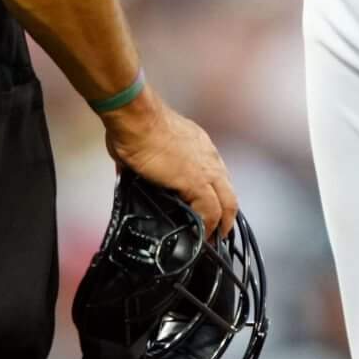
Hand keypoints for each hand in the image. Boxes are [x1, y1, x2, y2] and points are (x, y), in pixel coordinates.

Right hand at [102, 91, 237, 239]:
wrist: (136, 119)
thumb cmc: (135, 124)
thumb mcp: (145, 144)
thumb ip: (144, 160)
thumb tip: (130, 171)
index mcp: (199, 145)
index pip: (216, 174)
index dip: (215, 194)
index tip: (208, 208)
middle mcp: (209, 156)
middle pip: (228, 190)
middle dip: (226, 214)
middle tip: (218, 232)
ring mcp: (206, 169)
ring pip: (227, 203)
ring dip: (221, 224)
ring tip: (212, 240)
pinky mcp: (197, 182)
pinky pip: (210, 211)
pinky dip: (208, 227)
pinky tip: (201, 237)